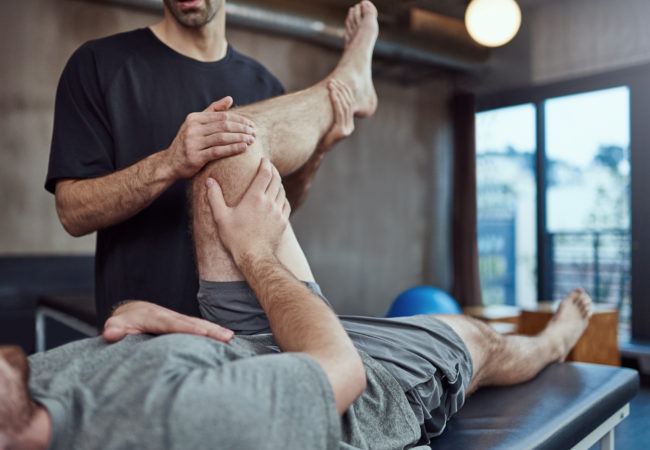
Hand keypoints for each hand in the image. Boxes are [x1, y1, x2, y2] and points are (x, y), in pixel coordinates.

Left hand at [102, 300, 233, 342]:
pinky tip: (224, 339)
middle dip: (210, 329)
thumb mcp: (114, 325)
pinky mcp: (182, 325)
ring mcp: (178, 319)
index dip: (188, 329)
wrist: (131, 313)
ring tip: (230, 338)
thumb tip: (111, 334)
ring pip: (198, 324)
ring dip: (214, 330)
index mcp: (155, 317)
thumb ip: (113, 329)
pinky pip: (198, 327)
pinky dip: (212, 332)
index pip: (173, 324)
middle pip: (192, 323)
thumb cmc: (123, 323)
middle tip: (227, 336)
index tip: (202, 333)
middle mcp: (170, 316)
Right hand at [165, 96, 256, 178]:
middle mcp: (192, 128)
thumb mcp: (197, 124)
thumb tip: (230, 98)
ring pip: (222, 138)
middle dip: (242, 129)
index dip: (239, 120)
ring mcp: (193, 142)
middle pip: (224, 126)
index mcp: (194, 118)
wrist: (170, 163)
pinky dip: (232, 149)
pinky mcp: (195, 157)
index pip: (222, 116)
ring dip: (240, 138)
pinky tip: (243, 148)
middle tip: (254, 133)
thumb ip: (213, 111)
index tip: (251, 125)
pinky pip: (218, 151)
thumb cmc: (188, 142)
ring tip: (251, 140)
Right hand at [205, 157, 290, 261]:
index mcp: (255, 198)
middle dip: (273, 170)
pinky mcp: (283, 222)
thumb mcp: (221, 217)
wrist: (255, 257)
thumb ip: (215, 197)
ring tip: (273, 180)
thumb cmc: (236, 238)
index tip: (264, 159)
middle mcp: (269, 202)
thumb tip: (210, 181)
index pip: (265, 174)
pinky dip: (282, 197)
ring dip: (278, 183)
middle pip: (276, 179)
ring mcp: (278, 212)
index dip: (266, 164)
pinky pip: (286, 204)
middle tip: (269, 166)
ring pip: (282, 191)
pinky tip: (278, 198)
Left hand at [320, 79, 354, 150]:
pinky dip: (336, 101)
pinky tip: (332, 93)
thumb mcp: (326, 123)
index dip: (345, 92)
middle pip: (349, 104)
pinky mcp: (342, 132)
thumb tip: (327, 98)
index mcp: (348, 124)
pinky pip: (340, 113)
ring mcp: (347, 129)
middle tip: (334, 81)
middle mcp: (349, 126)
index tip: (339, 82)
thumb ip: (330, 114)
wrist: (317, 151)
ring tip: (331, 84)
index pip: (350, 104)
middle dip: (341, 90)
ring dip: (338, 93)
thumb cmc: (319, 136)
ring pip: (345, 107)